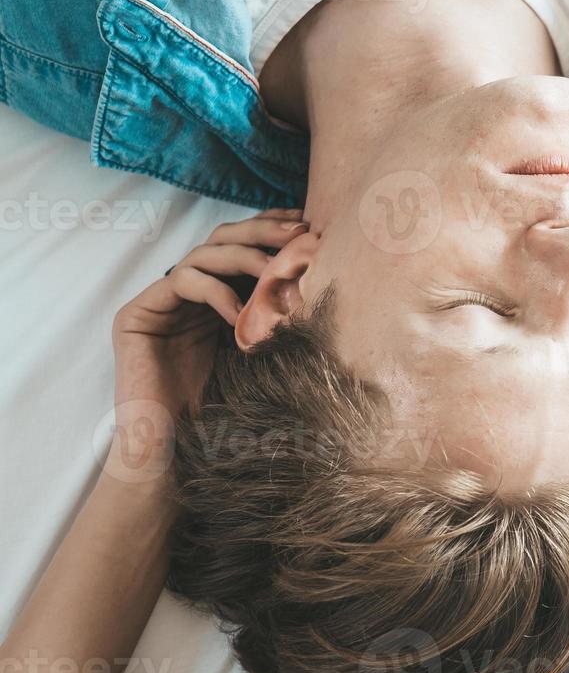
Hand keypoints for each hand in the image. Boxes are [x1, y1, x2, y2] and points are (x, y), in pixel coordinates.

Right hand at [108, 209, 306, 481]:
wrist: (178, 449)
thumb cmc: (226, 406)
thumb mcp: (264, 347)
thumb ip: (278, 313)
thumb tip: (329, 279)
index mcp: (216, 293)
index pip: (243, 244)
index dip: (273, 227)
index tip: (309, 223)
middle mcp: (186, 290)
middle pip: (223, 238)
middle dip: (263, 231)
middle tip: (297, 235)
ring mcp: (160, 300)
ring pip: (204, 253)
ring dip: (245, 257)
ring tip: (274, 272)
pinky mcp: (136, 314)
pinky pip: (181, 282)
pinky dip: (216, 291)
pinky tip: (240, 313)